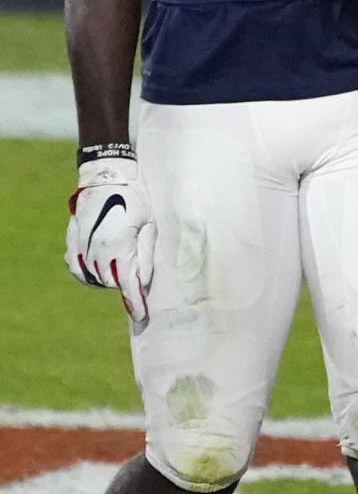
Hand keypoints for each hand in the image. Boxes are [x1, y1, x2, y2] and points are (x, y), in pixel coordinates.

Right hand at [66, 154, 155, 323]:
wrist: (107, 176)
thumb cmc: (134, 198)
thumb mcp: (148, 224)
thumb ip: (145, 255)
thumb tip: (143, 283)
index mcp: (119, 247)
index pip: (127, 285)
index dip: (135, 303)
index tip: (141, 317)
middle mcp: (98, 251)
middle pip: (110, 282)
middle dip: (123, 286)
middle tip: (135, 283)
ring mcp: (82, 247)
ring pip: (93, 278)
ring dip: (106, 280)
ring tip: (118, 272)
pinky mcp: (72, 241)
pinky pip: (76, 268)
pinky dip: (86, 274)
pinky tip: (96, 270)